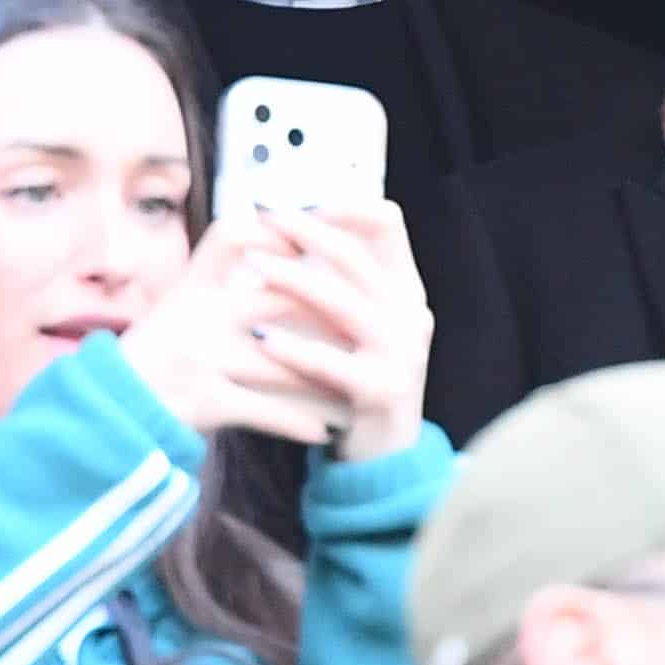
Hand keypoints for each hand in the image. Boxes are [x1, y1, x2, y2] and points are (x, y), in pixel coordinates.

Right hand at [118, 215, 352, 445]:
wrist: (112, 411)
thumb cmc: (155, 354)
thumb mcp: (175, 305)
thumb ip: (216, 277)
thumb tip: (268, 235)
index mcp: (190, 287)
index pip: (231, 237)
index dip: (275, 234)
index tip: (315, 243)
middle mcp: (197, 316)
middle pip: (277, 299)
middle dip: (326, 311)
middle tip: (365, 321)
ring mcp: (202, 360)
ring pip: (282, 362)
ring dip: (324, 376)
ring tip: (356, 380)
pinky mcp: (205, 403)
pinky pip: (265, 411)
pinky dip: (297, 421)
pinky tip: (324, 428)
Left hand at [241, 200, 434, 461]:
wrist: (387, 457)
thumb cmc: (359, 380)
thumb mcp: (363, 326)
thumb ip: (341, 282)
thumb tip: (290, 226)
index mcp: (407, 290)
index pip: (388, 223)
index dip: (344, 208)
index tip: (300, 207)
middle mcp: (412, 314)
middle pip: (358, 256)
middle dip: (306, 232)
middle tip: (263, 220)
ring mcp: (402, 353)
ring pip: (343, 301)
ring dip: (294, 278)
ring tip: (253, 266)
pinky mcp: (381, 391)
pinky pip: (332, 362)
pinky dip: (295, 348)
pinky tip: (261, 339)